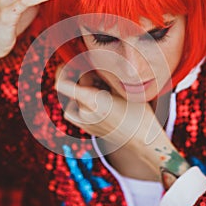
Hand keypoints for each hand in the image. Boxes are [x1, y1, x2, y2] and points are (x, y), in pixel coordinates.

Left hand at [55, 65, 189, 183]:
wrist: (143, 141)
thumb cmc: (137, 113)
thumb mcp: (123, 88)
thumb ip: (105, 76)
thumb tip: (92, 64)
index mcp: (91, 101)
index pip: (62, 85)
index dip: (62, 71)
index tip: (68, 64)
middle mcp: (83, 114)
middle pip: (74, 89)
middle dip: (86, 80)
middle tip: (104, 81)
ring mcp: (84, 124)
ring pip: (75, 100)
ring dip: (84, 92)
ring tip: (103, 93)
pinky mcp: (87, 130)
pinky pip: (78, 111)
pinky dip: (85, 103)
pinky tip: (102, 102)